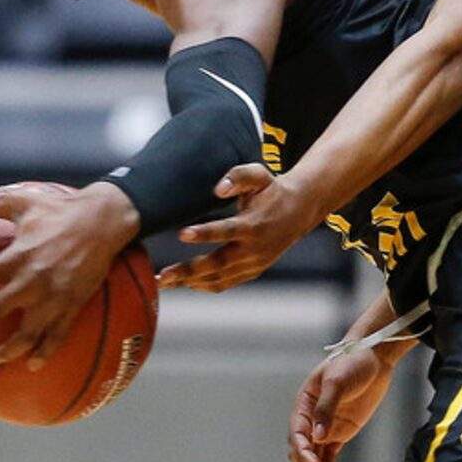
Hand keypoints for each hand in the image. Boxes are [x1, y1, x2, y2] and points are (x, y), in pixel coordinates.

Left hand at [0, 181, 138, 367]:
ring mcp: (55, 296)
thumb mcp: (20, 199)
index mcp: (18, 255)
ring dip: (7, 349)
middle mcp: (34, 280)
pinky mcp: (74, 303)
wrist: (105, 221)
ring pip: (28, 332)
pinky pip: (59, 334)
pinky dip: (46, 351)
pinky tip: (33, 364)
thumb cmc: (59, 207)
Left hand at [157, 163, 320, 292]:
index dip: (205, 233)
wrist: (298, 212)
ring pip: (219, 278)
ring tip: (164, 282)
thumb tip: (218, 188)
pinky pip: (226, 283)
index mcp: (254, 224)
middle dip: (189, 270)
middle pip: (218, 263)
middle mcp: (255, 249)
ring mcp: (254, 264)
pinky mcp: (252, 271)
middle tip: (163, 275)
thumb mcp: (260, 175)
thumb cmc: (271, 191)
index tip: (181, 234)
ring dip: (190, 282)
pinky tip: (184, 283)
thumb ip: (238, 176)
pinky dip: (204, 285)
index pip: (227, 231)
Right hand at [288, 342, 403, 461]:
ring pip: (315, 457)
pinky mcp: (340, 434)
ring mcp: (325, 428)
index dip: (303, 450)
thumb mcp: (337, 382)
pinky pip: (330, 457)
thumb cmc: (351, 363)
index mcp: (303, 404)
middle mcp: (310, 419)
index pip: (296, 433)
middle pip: (301, 450)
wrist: (373, 358)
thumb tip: (317, 436)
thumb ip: (326, 408)